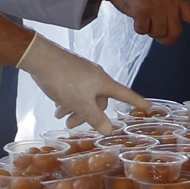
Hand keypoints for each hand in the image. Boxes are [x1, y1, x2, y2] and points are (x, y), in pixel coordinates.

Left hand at [17, 33, 148, 132]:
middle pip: (100, 100)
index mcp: (104, 83)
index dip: (138, 102)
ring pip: (85, 95)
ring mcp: (84, 73)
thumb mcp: (81, 104)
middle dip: (88, 114)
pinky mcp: (71, 71)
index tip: (149, 106)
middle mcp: (97, 76)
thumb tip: (109, 130)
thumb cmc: (64, 81)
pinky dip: (68, 99)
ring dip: (74, 108)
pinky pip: (76, 89)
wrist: (40, 58)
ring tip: (60, 117)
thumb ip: (95, 118)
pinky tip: (56, 106)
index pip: (126, 95)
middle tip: (71, 125)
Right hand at [92, 0, 189, 44]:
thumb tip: (170, 32)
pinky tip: (135, 14)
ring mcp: (158, 7)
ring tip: (143, 15)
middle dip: (164, 37)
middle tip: (154, 29)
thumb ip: (168, 11)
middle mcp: (169, 3)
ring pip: (159, 34)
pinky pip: (144, 31)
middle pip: (175, 33)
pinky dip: (138, 28)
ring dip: (149, 30)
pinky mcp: (145, 12)